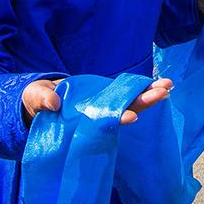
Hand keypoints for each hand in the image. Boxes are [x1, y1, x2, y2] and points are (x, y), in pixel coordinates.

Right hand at [22, 77, 174, 125]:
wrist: (39, 98)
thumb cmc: (36, 103)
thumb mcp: (35, 99)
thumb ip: (42, 101)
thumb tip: (52, 103)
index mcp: (83, 119)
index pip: (104, 121)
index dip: (117, 119)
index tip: (132, 118)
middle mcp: (98, 113)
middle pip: (125, 110)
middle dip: (144, 102)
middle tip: (163, 93)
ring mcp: (103, 103)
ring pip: (130, 101)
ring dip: (149, 93)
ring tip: (168, 85)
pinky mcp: (105, 93)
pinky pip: (126, 90)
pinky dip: (141, 86)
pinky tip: (158, 82)